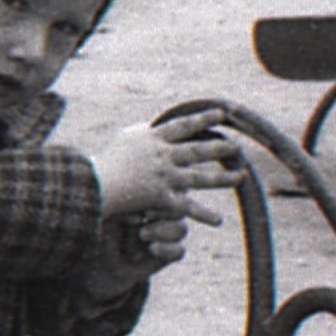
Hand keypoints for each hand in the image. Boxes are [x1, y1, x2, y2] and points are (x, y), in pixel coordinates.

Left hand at [76, 204, 194, 304]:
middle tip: (148, 214)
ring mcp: (162, 236)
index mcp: (144, 199)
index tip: (145, 199)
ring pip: (181, 229)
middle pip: (179, 208)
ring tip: (142, 234)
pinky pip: (179, 251)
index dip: (161, 195)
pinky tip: (152, 249)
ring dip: (165, 230)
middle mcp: (156, 216)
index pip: (163, 191)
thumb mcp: (103, 218)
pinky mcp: (164, 257)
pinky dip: (169, 249)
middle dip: (166, 211)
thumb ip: (120, 209)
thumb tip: (138, 211)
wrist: (91, 268)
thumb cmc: (92, 237)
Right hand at [85, 113, 236, 226]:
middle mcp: (163, 155)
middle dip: (219, 148)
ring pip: (199, 178)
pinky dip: (202, 215)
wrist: (96, 181)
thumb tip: (154, 126)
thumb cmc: (106, 159)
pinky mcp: (161, 197)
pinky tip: (218, 220)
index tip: (221, 114)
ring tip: (240, 177)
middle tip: (237, 147)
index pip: (183, 126)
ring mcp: (164, 176)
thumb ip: (143, 132)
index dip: (203, 119)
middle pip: (197, 150)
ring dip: (221, 178)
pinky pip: (186, 207)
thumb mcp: (125, 138)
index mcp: (153, 138)